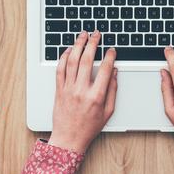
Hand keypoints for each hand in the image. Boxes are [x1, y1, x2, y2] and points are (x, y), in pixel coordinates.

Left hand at [48, 31, 117, 152]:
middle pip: (86, 60)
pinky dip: (64, 57)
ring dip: (77, 45)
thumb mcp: (108, 112)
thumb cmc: (88, 128)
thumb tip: (114, 72)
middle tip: (96, 34)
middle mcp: (81, 90)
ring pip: (72, 61)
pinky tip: (68, 50)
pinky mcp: (59, 90)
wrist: (68, 139)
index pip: (104, 69)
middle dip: (92, 43)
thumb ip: (112, 90)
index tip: (111, 50)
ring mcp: (68, 89)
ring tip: (82, 36)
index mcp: (96, 96)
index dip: (109, 56)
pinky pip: (60, 69)